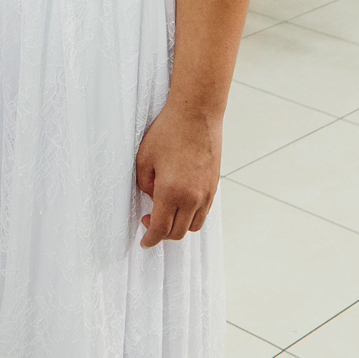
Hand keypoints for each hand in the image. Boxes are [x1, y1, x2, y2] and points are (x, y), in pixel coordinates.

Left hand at [135, 102, 222, 247]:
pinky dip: (191, 216)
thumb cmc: (167, 132)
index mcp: (170, 192)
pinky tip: (180, 204)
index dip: (150, 240)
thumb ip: (145, 185)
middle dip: (161, 234)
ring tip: (165, 213)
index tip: (144, 243)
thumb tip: (152, 199)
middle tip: (148, 221)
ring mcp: (206, 193)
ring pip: (193, 226)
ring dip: (178, 227)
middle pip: (178, 232)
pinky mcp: (214, 186)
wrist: (197, 114)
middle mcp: (192, 198)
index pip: (160, 228)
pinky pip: (203, 212)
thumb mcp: (144, 158)